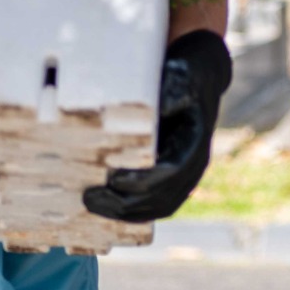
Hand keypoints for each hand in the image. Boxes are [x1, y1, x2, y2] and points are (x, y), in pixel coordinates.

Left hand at [85, 31, 232, 222]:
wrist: (199, 80)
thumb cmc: (185, 77)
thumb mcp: (181, 77)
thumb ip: (174, 92)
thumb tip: (162, 107)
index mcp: (195, 143)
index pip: (172, 173)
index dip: (143, 181)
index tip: (113, 179)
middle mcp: (193, 166)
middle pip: (164, 199)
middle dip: (126, 204)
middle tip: (90, 198)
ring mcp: (184, 175)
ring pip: (159, 207)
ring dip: (126, 212)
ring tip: (93, 205)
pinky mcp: (172, 178)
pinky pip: (155, 203)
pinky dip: (131, 210)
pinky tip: (106, 207)